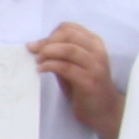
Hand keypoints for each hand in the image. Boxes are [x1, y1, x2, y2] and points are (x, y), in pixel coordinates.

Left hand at [30, 21, 122, 138]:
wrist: (104, 110)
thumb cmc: (84, 87)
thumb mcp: (71, 66)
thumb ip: (58, 54)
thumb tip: (34, 45)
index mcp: (94, 43)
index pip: (70, 28)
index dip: (50, 34)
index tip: (37, 45)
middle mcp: (97, 51)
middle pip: (68, 35)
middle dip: (47, 42)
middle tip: (35, 52)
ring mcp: (95, 66)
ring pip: (68, 49)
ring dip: (48, 53)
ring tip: (38, 61)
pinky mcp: (89, 81)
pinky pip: (66, 67)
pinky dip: (50, 65)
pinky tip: (41, 69)